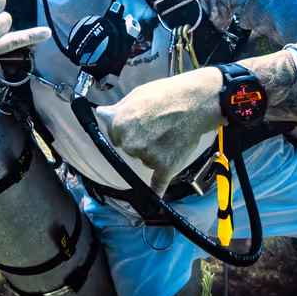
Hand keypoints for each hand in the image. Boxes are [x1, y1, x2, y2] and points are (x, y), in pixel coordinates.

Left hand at [95, 68, 224, 196]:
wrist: (195, 102)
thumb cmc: (166, 94)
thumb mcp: (137, 95)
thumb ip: (118, 109)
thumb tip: (101, 113)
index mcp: (118, 125)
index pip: (116, 136)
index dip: (129, 129)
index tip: (142, 124)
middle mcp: (129, 144)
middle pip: (130, 149)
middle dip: (141, 141)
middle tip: (158, 126)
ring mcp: (146, 157)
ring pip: (146, 160)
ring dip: (155, 152)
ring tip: (170, 134)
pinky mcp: (164, 167)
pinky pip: (158, 185)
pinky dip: (157, 192)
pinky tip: (155, 201)